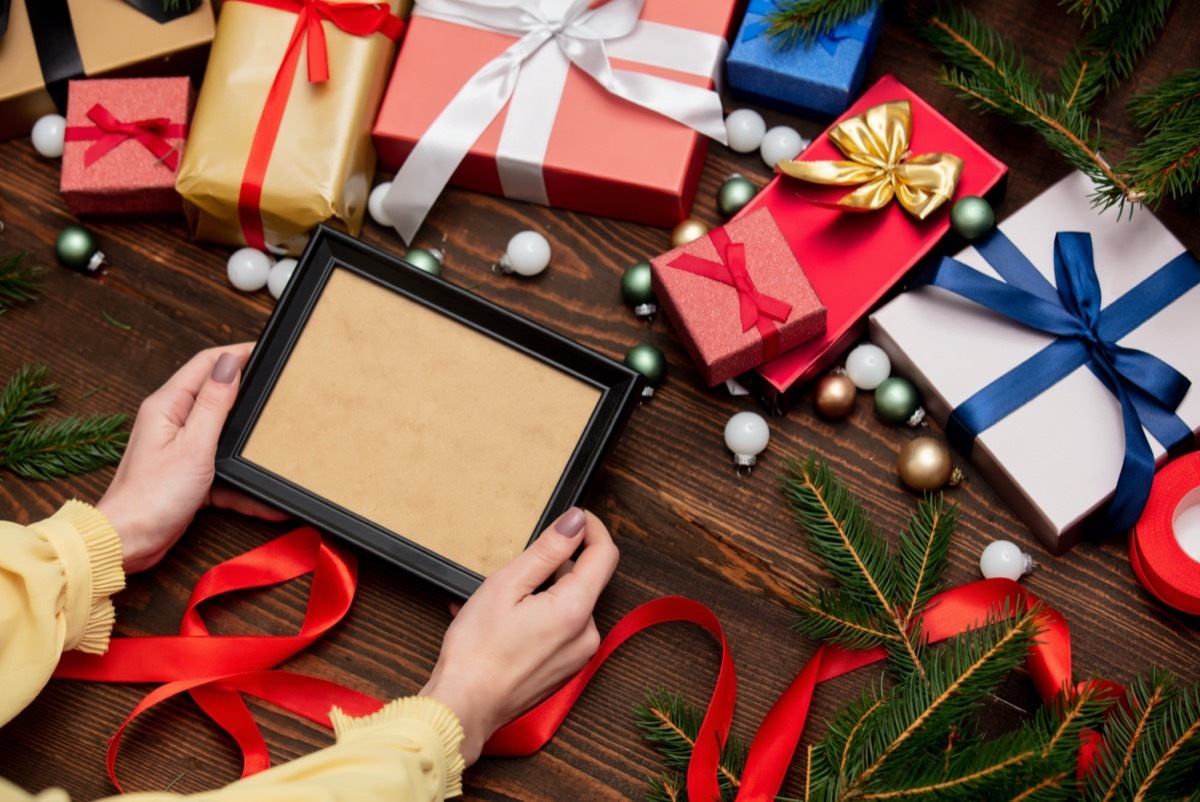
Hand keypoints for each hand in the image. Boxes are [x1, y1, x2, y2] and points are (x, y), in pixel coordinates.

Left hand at [97, 344, 287, 573]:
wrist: (128, 542)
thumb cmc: (151, 497)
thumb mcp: (194, 445)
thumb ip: (213, 403)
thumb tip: (230, 363)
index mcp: (168, 405)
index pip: (206, 364)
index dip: (237, 354)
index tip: (265, 352)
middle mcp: (171, 421)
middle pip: (215, 395)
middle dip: (247, 394)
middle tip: (276, 389)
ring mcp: (179, 447)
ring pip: (223, 434)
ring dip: (247, 442)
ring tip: (274, 440)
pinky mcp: (186, 473)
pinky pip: (222, 469)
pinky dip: (242, 483)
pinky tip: (264, 499)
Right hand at [420, 508, 618, 764]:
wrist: (464, 708)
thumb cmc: (477, 650)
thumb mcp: (507, 585)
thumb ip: (548, 550)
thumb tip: (576, 521)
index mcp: (576, 609)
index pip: (604, 554)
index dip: (591, 528)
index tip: (572, 517)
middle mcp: (587, 634)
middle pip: (584, 580)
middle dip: (553, 566)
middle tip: (512, 570)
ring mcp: (577, 655)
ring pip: (570, 604)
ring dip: (540, 592)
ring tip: (497, 601)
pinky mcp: (564, 668)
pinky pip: (560, 629)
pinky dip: (537, 616)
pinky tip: (502, 622)